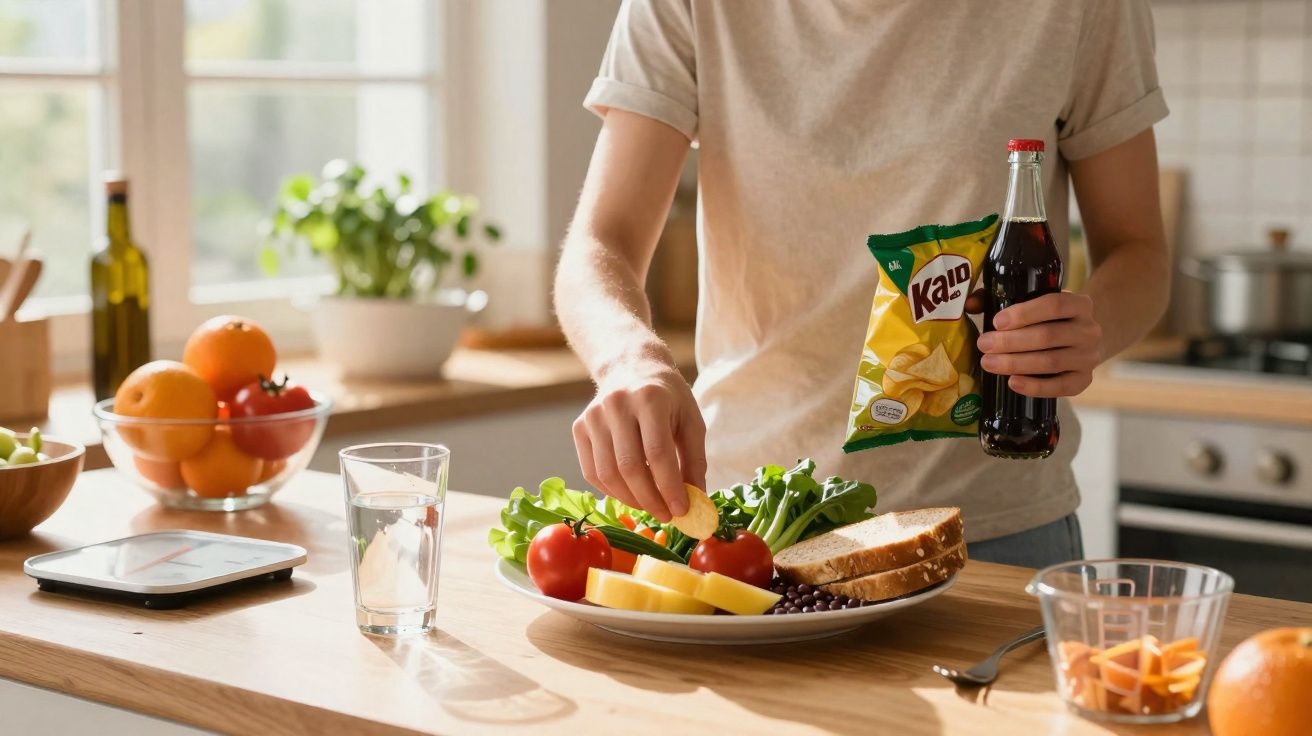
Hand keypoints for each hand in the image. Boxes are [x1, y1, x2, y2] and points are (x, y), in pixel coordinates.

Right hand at [572, 361, 706, 521]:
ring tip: (651, 506)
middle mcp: (617, 404)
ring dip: (631, 500)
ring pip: (608, 473)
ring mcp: (593, 415)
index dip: (669, 487)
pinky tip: (631, 494)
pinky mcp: (579, 427)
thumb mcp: (691, 421)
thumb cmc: (668, 398)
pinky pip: (592, 472)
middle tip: (667, 515)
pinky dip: (612, 491)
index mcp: (650, 398)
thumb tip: (696, 500)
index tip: (682, 510)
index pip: (658, 452)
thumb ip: (694, 459)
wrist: (631, 368)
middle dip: (650, 499)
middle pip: (629, 466)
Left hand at [973, 291, 1102, 397]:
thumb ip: (1001, 299)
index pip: (1055, 304)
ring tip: (989, 363)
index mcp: (1079, 304)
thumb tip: (970, 304)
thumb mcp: (1033, 303)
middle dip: (1011, 342)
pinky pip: (1061, 387)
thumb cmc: (1048, 321)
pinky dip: (1035, 387)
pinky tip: (1013, 383)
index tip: (996, 321)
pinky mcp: (1084, 380)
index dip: (1024, 313)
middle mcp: (1089, 330)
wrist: (1081, 343)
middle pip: (1049, 336)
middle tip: (984, 345)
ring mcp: (1089, 357)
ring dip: (1016, 364)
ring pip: (1051, 361)